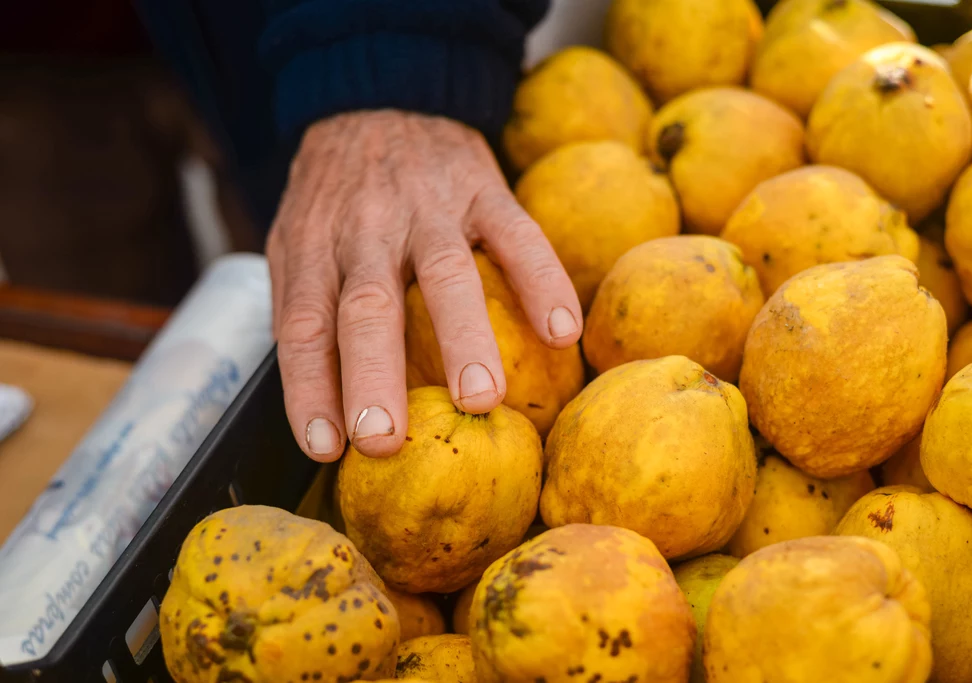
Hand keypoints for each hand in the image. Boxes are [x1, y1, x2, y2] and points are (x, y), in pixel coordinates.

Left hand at [266, 110, 581, 460]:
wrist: (379, 96)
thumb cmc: (337, 193)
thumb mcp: (296, 237)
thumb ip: (303, 305)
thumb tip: (316, 402)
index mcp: (314, 246)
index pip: (303, 324)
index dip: (310, 387)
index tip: (328, 446)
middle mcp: (367, 229)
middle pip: (367, 306)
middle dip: (374, 375)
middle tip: (385, 439)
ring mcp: (428, 207)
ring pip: (445, 272)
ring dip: (464, 337)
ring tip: (484, 399)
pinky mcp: (482, 188)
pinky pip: (518, 234)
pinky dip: (542, 281)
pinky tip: (562, 331)